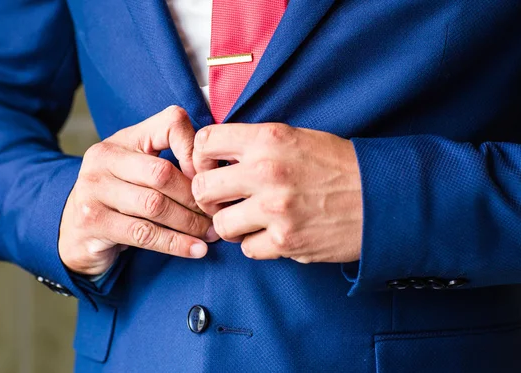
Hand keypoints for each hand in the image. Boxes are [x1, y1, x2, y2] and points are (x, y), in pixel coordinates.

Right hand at [59, 106, 218, 275]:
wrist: (74, 229)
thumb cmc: (120, 196)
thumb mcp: (140, 169)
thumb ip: (173, 161)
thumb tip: (220, 172)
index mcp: (124, 138)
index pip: (170, 124)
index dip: (195, 149)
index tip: (212, 176)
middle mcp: (104, 157)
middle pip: (163, 173)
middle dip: (195, 197)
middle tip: (216, 214)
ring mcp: (93, 189)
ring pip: (155, 205)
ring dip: (190, 224)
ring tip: (210, 234)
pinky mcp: (92, 221)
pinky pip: (144, 233)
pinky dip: (176, 244)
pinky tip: (196, 250)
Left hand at [191, 123, 361, 263]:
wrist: (382, 195)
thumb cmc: (340, 165)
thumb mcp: (296, 137)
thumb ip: (256, 144)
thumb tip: (218, 155)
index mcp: (268, 139)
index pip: (205, 141)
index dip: (200, 157)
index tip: (209, 167)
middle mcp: (266, 171)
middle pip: (202, 188)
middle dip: (207, 197)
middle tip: (222, 200)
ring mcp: (275, 209)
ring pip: (220, 224)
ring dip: (230, 225)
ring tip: (247, 220)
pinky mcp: (287, 240)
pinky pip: (248, 249)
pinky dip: (256, 244)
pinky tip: (272, 234)